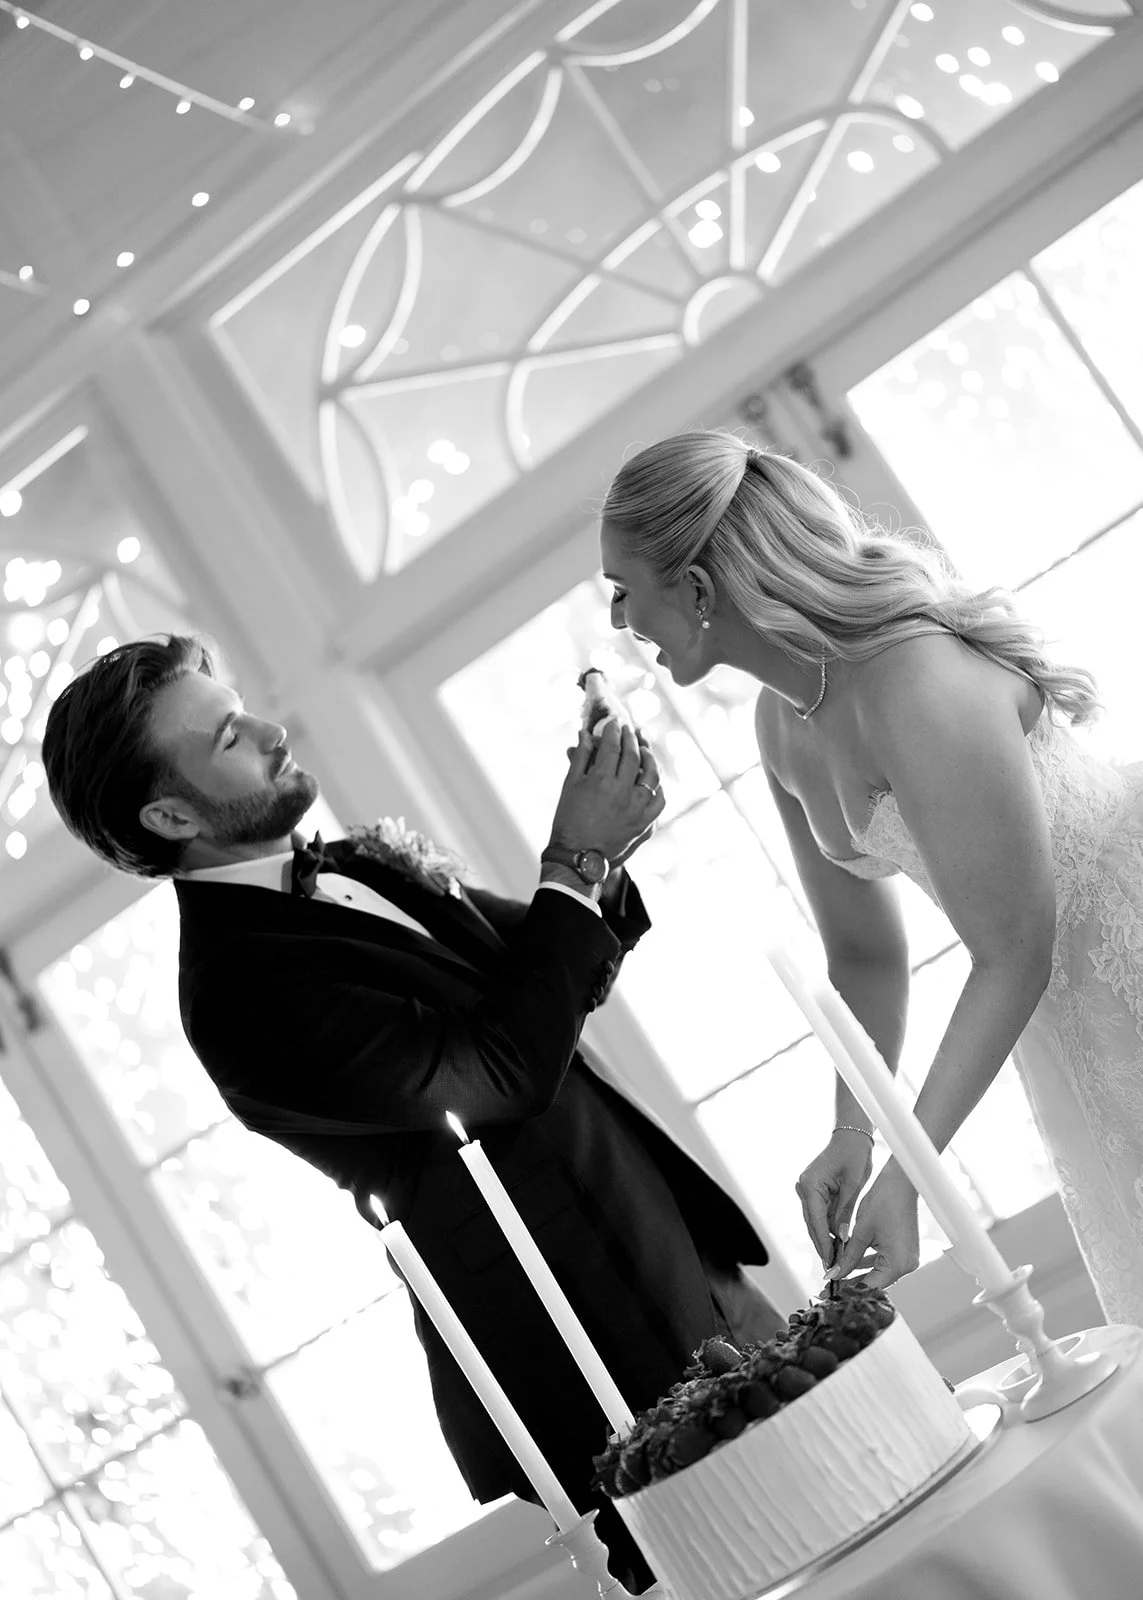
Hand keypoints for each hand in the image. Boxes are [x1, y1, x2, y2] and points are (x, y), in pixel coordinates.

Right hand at [551, 722, 665, 863]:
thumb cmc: (568, 820)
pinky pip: (659, 799)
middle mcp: (623, 793)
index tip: (614, 723)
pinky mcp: (646, 824)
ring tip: (644, 748)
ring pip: (652, 775)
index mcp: (601, 781)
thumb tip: (584, 734)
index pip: (612, 746)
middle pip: (634, 756)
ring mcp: (638, 810)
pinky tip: (652, 778)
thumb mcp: (569, 786)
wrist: (577, 857)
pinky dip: (657, 786)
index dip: (613, 731)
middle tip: (630, 729)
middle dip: (632, 738)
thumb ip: (580, 757)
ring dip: (650, 757)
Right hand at [795, 1128, 873, 1266]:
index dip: (824, 1242)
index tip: (830, 1260)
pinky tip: (836, 1241)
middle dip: (822, 1244)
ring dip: (824, 1237)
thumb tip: (843, 1237)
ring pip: (815, 1220)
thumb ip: (845, 1211)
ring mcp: (808, 1189)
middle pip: (812, 1223)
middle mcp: (804, 1188)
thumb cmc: (853, 1154)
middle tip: (832, 1266)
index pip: (816, 1220)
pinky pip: (819, 1213)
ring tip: (834, 1258)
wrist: (851, 1137)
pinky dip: (827, 1227)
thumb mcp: (853, 1184)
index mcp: (811, 1185)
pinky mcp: (814, 1190)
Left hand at [831, 1164, 919, 1290]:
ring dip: (857, 1272)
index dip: (848, 1290)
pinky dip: (867, 1262)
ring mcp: (907, 1258)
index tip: (831, 1293)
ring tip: (836, 1273)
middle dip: (851, 1283)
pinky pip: (883, 1261)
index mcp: (898, 1263)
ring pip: (877, 1272)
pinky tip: (849, 1261)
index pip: (869, 1287)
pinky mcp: (903, 1250)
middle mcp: (906, 1264)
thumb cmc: (885, 1201)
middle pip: (874, 1282)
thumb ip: (847, 1257)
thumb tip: (834, 1274)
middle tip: (829, 1285)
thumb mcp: (860, 1233)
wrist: (900, 1182)